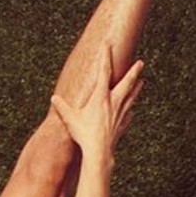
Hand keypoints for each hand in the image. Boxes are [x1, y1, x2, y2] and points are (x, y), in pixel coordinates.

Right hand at [50, 44, 143, 158]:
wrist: (98, 151)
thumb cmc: (83, 133)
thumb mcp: (70, 118)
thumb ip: (62, 107)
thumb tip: (53, 99)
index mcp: (101, 96)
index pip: (104, 71)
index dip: (105, 56)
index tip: (108, 44)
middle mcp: (114, 102)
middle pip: (127, 82)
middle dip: (134, 71)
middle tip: (141, 62)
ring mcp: (120, 114)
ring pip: (131, 97)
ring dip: (136, 89)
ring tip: (142, 82)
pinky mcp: (121, 126)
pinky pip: (127, 117)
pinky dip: (129, 114)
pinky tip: (131, 113)